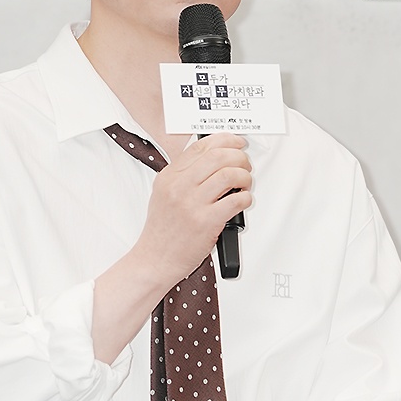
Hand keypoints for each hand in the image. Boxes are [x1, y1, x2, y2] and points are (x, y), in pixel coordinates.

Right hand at [137, 133, 252, 290]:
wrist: (154, 259)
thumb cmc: (162, 231)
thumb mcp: (163, 194)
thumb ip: (184, 176)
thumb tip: (213, 160)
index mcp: (170, 176)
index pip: (201, 146)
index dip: (225, 140)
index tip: (236, 143)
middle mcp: (179, 187)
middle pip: (218, 156)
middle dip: (239, 157)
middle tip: (244, 164)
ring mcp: (192, 204)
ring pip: (229, 175)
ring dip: (244, 176)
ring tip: (245, 183)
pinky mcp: (206, 222)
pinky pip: (235, 201)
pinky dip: (246, 198)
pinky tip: (243, 201)